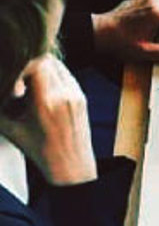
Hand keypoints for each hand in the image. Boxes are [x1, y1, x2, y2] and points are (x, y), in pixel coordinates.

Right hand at [0, 56, 95, 185]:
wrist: (72, 165)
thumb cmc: (39, 150)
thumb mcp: (12, 130)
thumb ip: (0, 107)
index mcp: (46, 102)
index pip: (37, 64)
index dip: (21, 67)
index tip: (14, 83)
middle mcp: (65, 94)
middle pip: (48, 60)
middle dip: (29, 66)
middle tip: (19, 82)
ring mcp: (76, 94)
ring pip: (58, 65)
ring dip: (42, 69)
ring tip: (30, 86)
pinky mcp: (82, 96)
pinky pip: (67, 75)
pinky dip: (53, 76)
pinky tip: (43, 91)